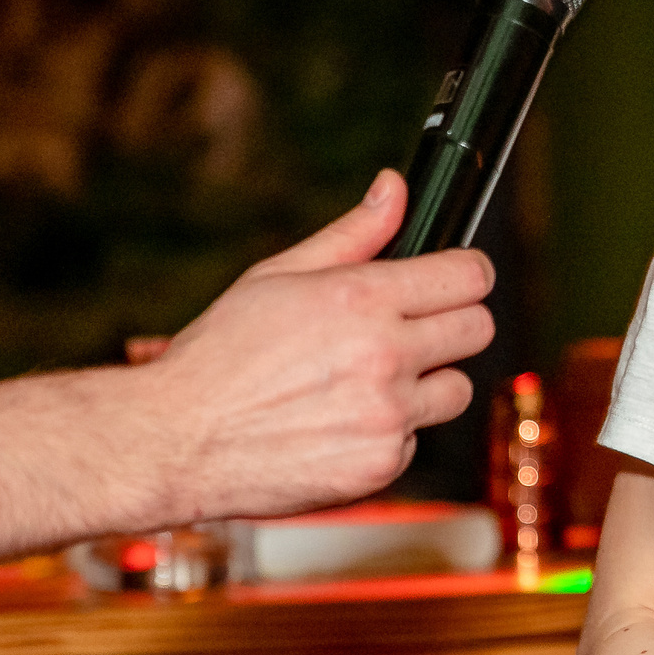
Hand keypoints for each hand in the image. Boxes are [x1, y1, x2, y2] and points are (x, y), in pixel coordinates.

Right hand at [136, 170, 495, 523]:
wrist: (176, 441)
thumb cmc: (220, 355)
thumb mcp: (279, 276)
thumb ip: (353, 233)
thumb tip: (394, 188)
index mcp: (362, 300)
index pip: (469, 276)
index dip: (466, 274)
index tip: (455, 280)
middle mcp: (384, 356)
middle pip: (477, 329)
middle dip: (452, 324)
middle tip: (411, 330)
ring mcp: (386, 415)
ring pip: (456, 390)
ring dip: (426, 384)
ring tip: (367, 382)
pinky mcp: (381, 466)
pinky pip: (416, 441)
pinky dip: (389, 434)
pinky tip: (340, 424)